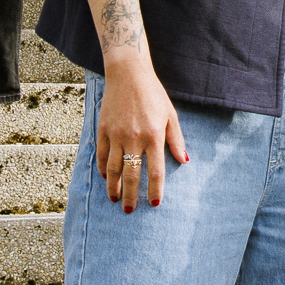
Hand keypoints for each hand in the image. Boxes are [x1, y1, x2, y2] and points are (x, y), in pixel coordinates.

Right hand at [95, 64, 186, 210]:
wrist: (128, 74)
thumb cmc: (153, 94)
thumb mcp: (170, 115)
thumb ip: (176, 139)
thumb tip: (183, 161)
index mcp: (153, 135)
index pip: (155, 171)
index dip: (155, 190)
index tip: (155, 203)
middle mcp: (134, 138)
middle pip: (132, 175)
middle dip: (131, 196)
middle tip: (129, 211)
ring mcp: (116, 134)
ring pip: (112, 168)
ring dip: (113, 187)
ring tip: (115, 199)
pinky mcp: (103, 129)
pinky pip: (101, 155)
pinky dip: (102, 169)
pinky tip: (105, 178)